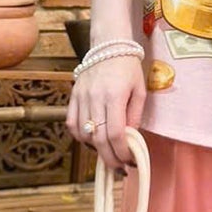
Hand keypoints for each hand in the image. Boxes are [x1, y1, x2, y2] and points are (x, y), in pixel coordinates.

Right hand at [66, 52, 145, 172]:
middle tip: (118, 167)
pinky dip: (80, 136)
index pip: (115, 133)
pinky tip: (91, 139)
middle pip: (97, 138)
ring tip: (107, 152)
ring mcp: (81, 97)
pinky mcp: (73, 96)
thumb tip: (129, 140)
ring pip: (82, 133)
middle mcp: (95, 97)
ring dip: (94, 148)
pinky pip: (71, 123)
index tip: (129, 162)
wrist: (108, 44)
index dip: (121, 152)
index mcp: (115, 96)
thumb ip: (134, 116)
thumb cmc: (129, 67)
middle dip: (109, 158)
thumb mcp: (140, 90)